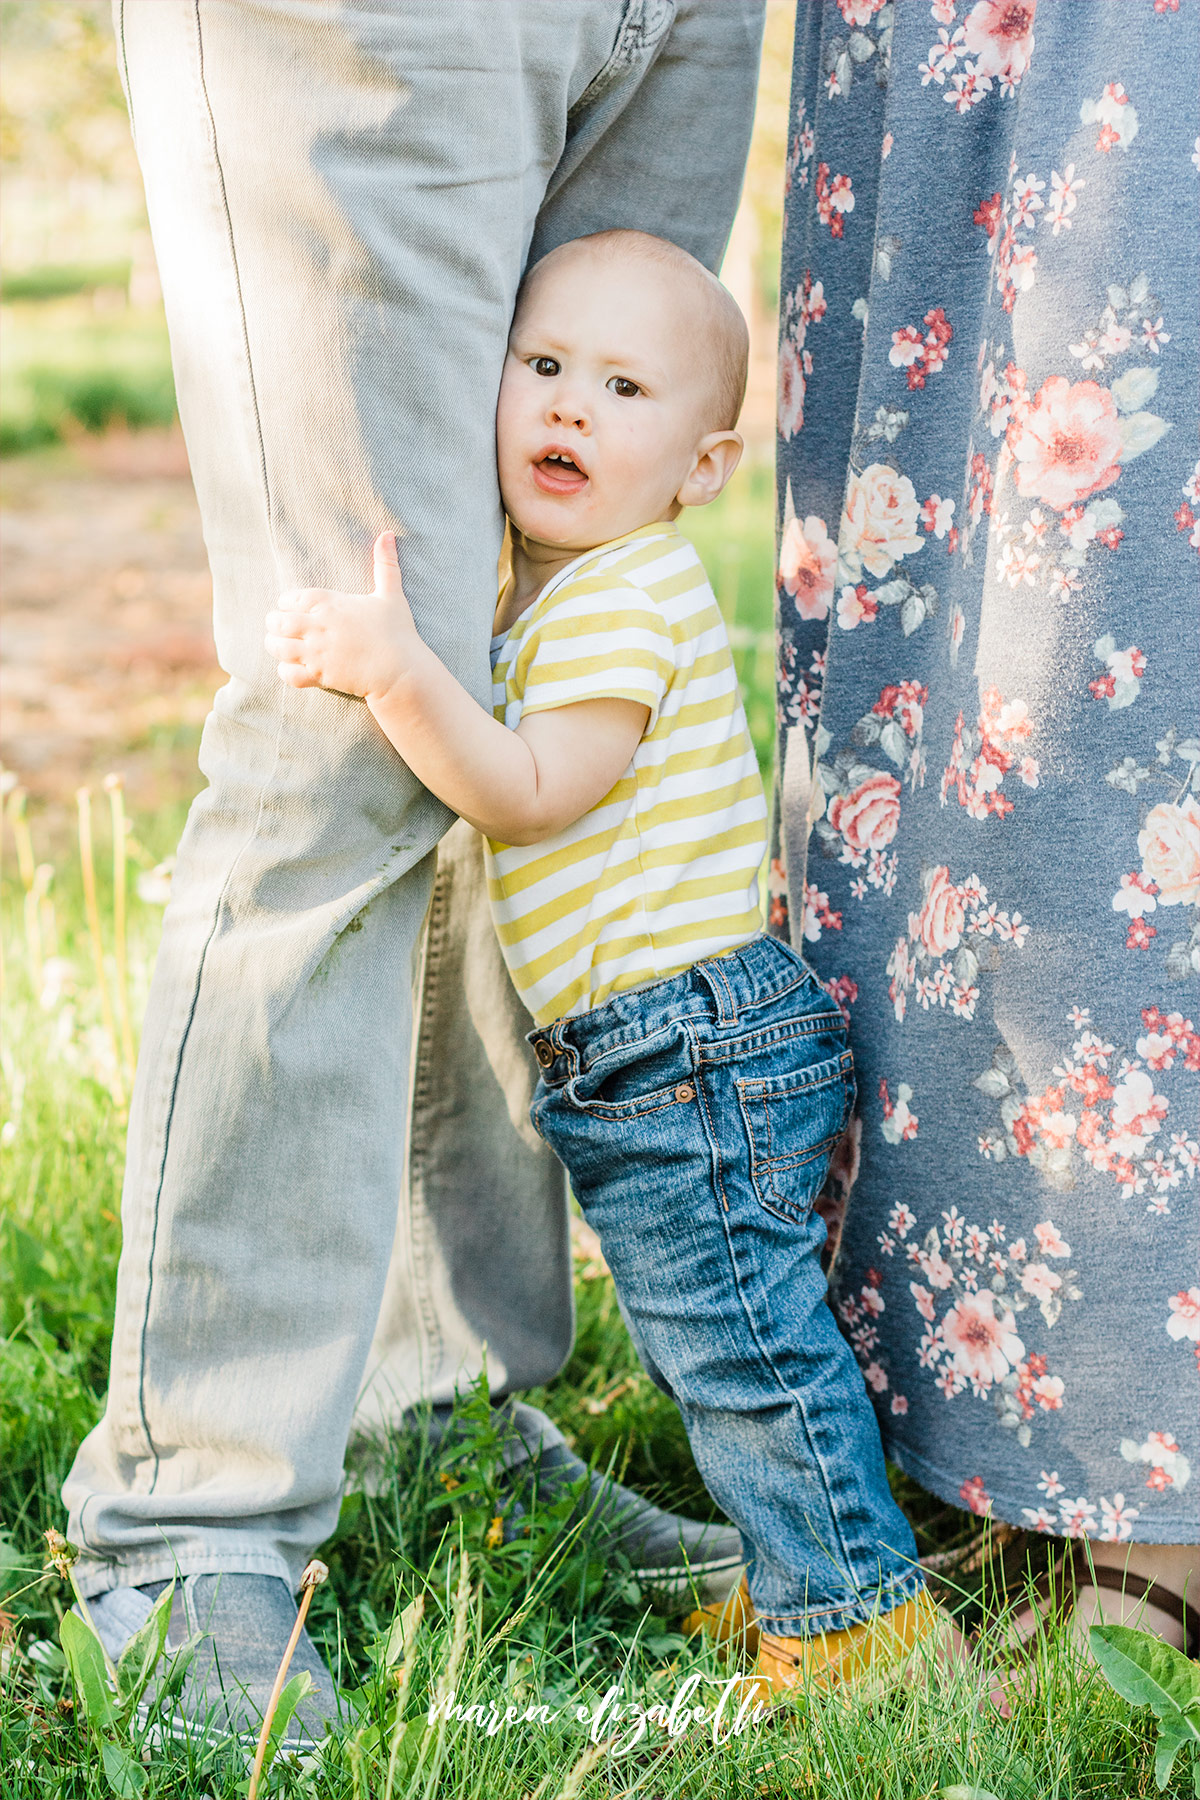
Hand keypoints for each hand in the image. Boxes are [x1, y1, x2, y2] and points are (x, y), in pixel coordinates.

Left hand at [264, 531, 421, 700]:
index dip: (287, 603)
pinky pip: (289, 674)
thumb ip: (385, 563)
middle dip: (275, 623)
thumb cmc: (397, 632)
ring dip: (275, 645)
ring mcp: (316, 653)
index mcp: (329, 603)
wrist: (402, 671)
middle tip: (281, 626)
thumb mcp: (391, 594)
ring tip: (281, 645)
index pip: (289, 598)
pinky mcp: (320, 676)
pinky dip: (285, 671)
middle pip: (277, 622)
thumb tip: (387, 534)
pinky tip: (293, 666)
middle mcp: (317, 627)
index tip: (292, 608)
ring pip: (277, 647)